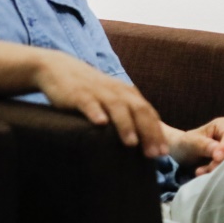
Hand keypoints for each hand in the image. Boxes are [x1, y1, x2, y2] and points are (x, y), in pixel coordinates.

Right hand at [32, 48, 166, 156]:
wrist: (60, 68)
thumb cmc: (91, 90)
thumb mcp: (113, 99)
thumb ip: (128, 114)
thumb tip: (143, 140)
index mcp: (129, 94)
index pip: (149, 114)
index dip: (158, 133)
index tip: (163, 153)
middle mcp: (118, 92)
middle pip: (139, 110)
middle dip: (148, 133)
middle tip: (153, 154)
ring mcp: (99, 92)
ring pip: (117, 107)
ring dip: (126, 125)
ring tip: (132, 143)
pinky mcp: (78, 93)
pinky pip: (89, 103)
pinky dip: (95, 112)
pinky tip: (100, 124)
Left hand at [165, 117, 223, 175]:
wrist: (181, 155)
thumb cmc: (186, 144)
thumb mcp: (191, 142)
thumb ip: (205, 145)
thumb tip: (219, 153)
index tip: (217, 158)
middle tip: (209, 169)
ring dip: (220, 169)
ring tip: (202, 172)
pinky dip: (220, 174)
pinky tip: (205, 174)